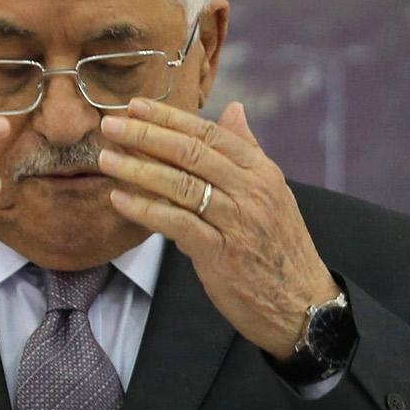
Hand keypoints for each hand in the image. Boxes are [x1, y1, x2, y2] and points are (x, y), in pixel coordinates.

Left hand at [97, 99, 336, 359]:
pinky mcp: (221, 254)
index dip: (170, 118)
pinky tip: (119, 199)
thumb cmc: (280, 246)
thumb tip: (234, 108)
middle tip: (110, 124)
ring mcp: (237, 222)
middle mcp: (251, 191)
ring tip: (106, 158)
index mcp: (261, 172)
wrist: (302, 304)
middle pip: (191, 153)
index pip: (210, 134)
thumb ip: (248, 150)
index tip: (136, 106)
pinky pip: (177, 223)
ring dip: (138, 169)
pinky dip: (145, 209)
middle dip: (146, 135)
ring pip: (180, 185)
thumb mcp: (272, 192)